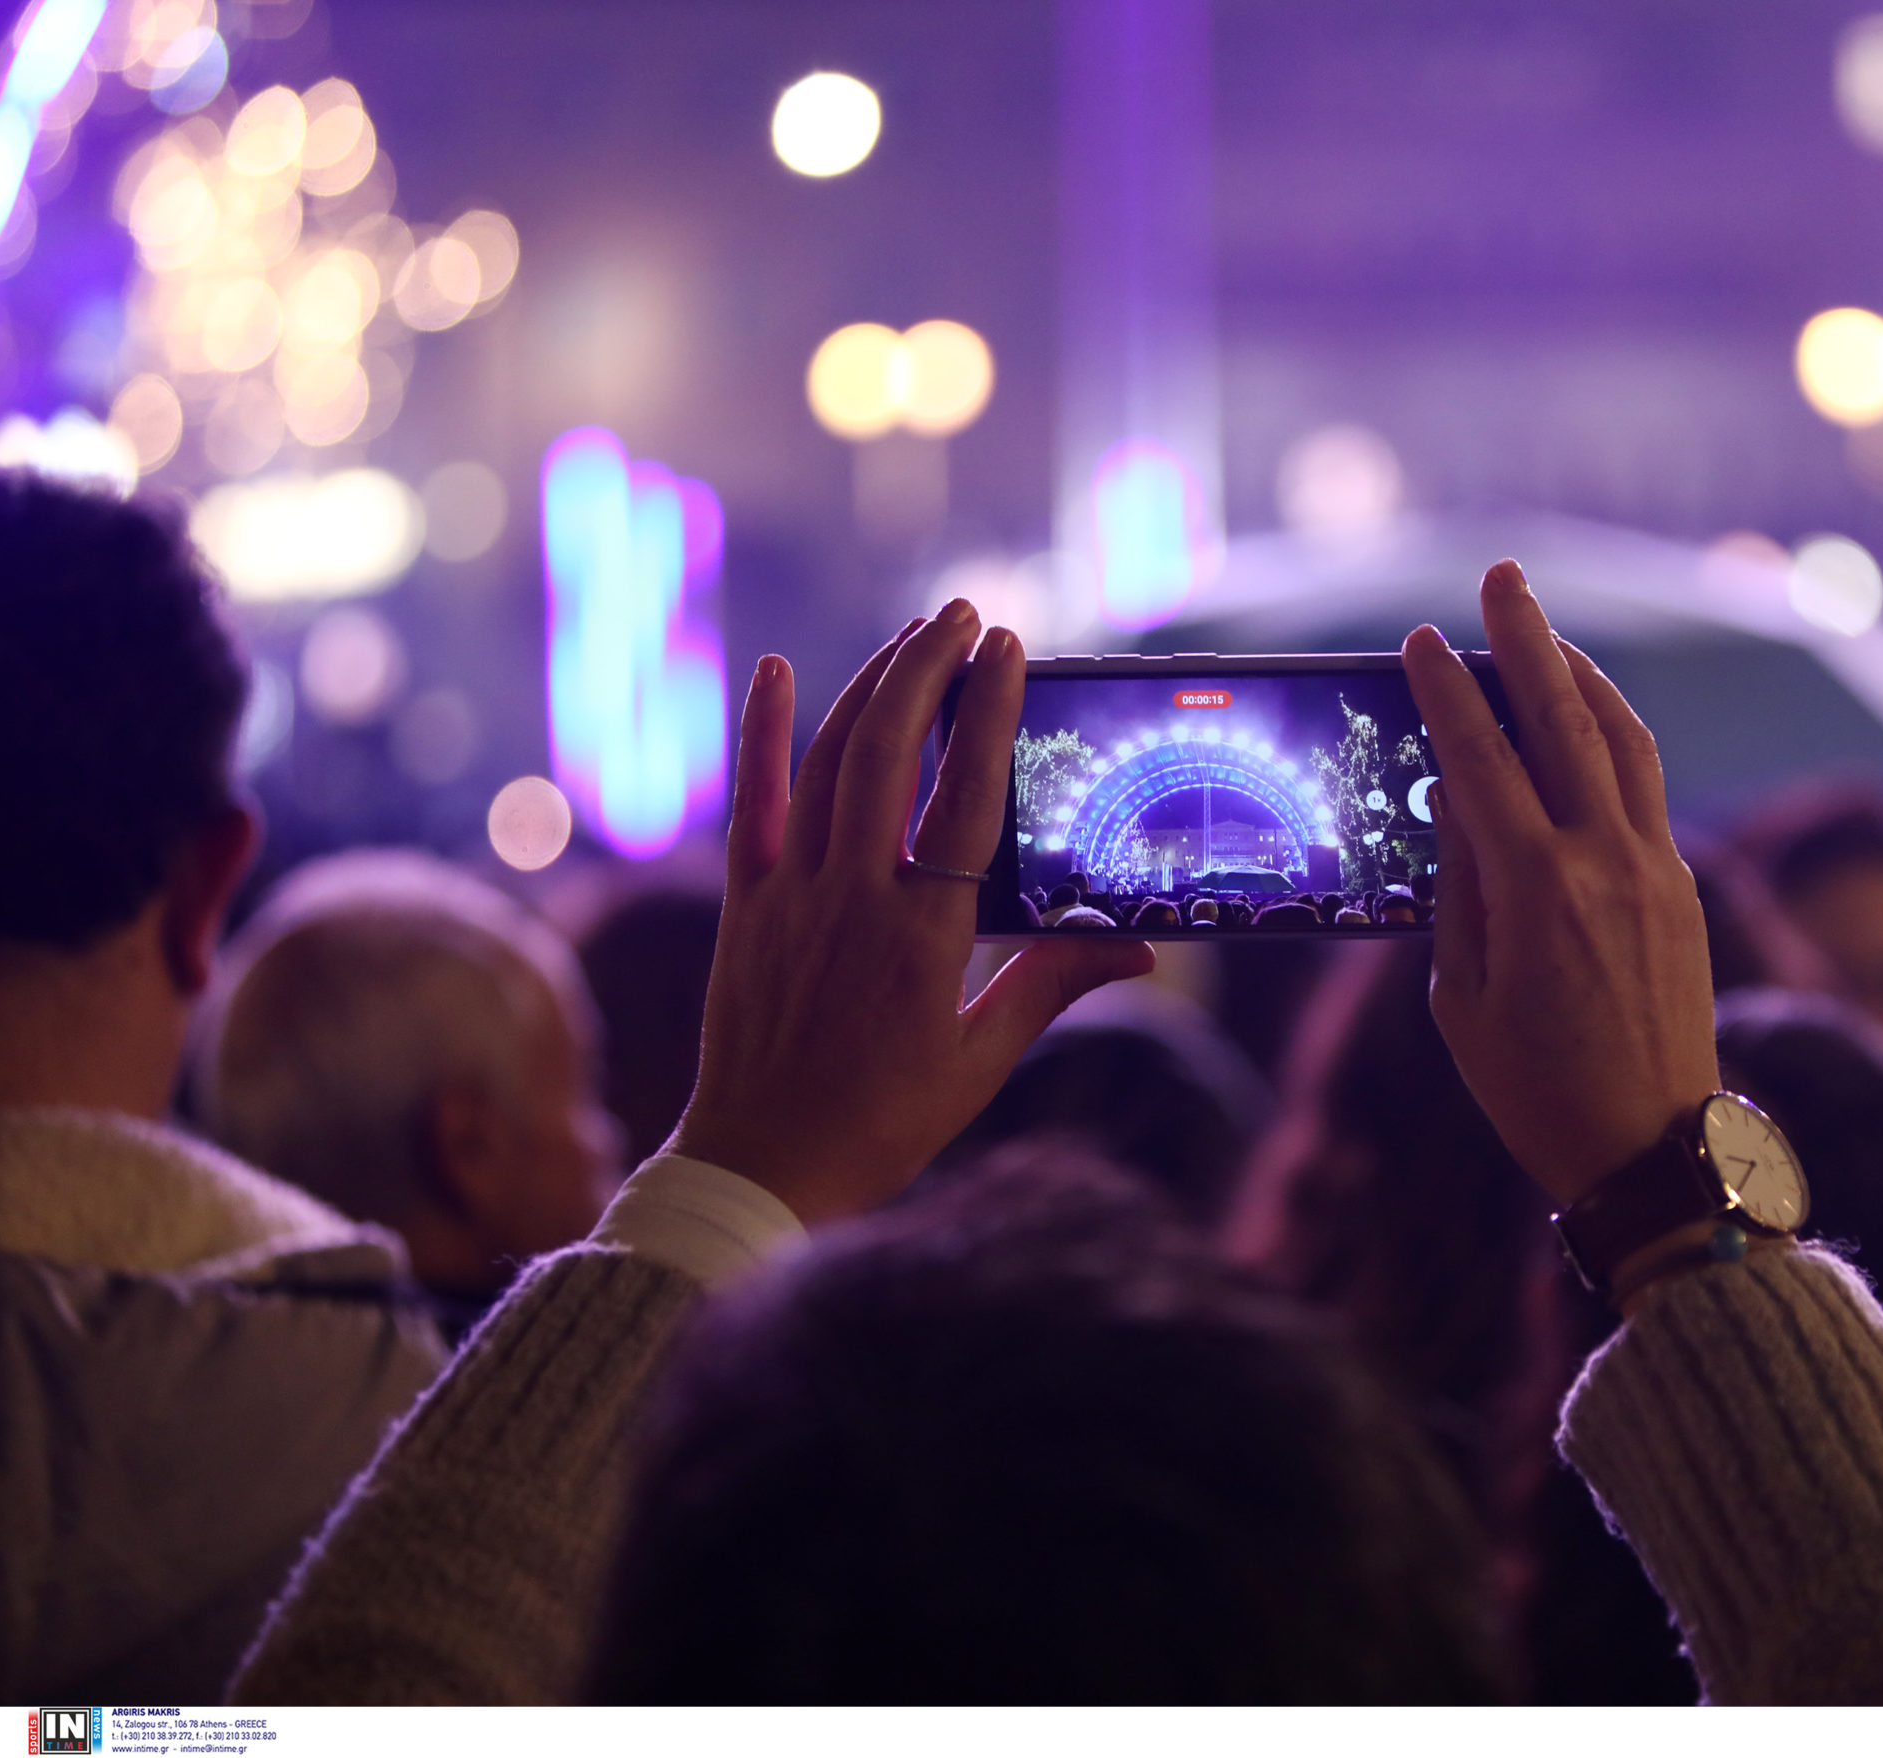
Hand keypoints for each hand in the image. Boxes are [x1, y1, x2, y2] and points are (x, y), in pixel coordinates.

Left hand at [667, 603, 1154, 1225]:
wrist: (759, 1170)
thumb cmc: (882, 1127)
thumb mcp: (981, 1063)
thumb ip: (1052, 987)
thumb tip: (1140, 948)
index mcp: (924, 938)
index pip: (965, 797)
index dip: (989, 714)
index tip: (1008, 647)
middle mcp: (853, 901)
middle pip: (888, 753)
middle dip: (928, 670)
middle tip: (964, 615)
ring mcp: (790, 898)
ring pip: (826, 762)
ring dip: (869, 686)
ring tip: (912, 635)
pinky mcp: (742, 908)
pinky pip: (752, 802)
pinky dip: (760, 731)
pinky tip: (774, 668)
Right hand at [1401, 560, 1719, 1205]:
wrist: (1651, 1151)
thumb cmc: (1535, 1090)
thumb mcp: (1462, 999)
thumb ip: (1460, 889)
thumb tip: (1457, 800)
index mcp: (1537, 892)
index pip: (1483, 760)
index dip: (1447, 694)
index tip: (1420, 642)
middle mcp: (1605, 863)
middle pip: (1564, 720)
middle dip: (1527, 641)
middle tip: (1502, 579)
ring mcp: (1655, 871)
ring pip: (1622, 741)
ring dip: (1583, 676)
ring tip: (1547, 633)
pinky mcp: (1682, 889)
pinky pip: (1644, 786)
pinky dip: (1611, 736)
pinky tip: (1586, 719)